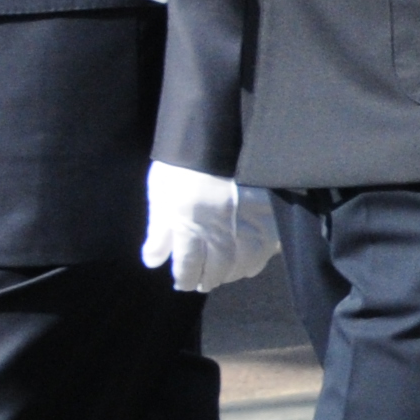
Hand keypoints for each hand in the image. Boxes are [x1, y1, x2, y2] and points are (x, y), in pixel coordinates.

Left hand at [141, 162, 277, 293]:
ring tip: (223, 274)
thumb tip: (153, 261)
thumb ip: (158, 231)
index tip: (182, 282)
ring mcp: (245, 221)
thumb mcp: (160, 196)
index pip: (188, 264)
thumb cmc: (181, 166)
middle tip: (203, 283)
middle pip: (217, 267)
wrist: (214, 136)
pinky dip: (256, 258)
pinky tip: (249, 260)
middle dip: (208, 278)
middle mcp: (219, 228)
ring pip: (241, 260)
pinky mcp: (265, 213)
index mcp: (190, 224)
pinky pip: (265, 246)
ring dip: (231, 272)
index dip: (185, 277)